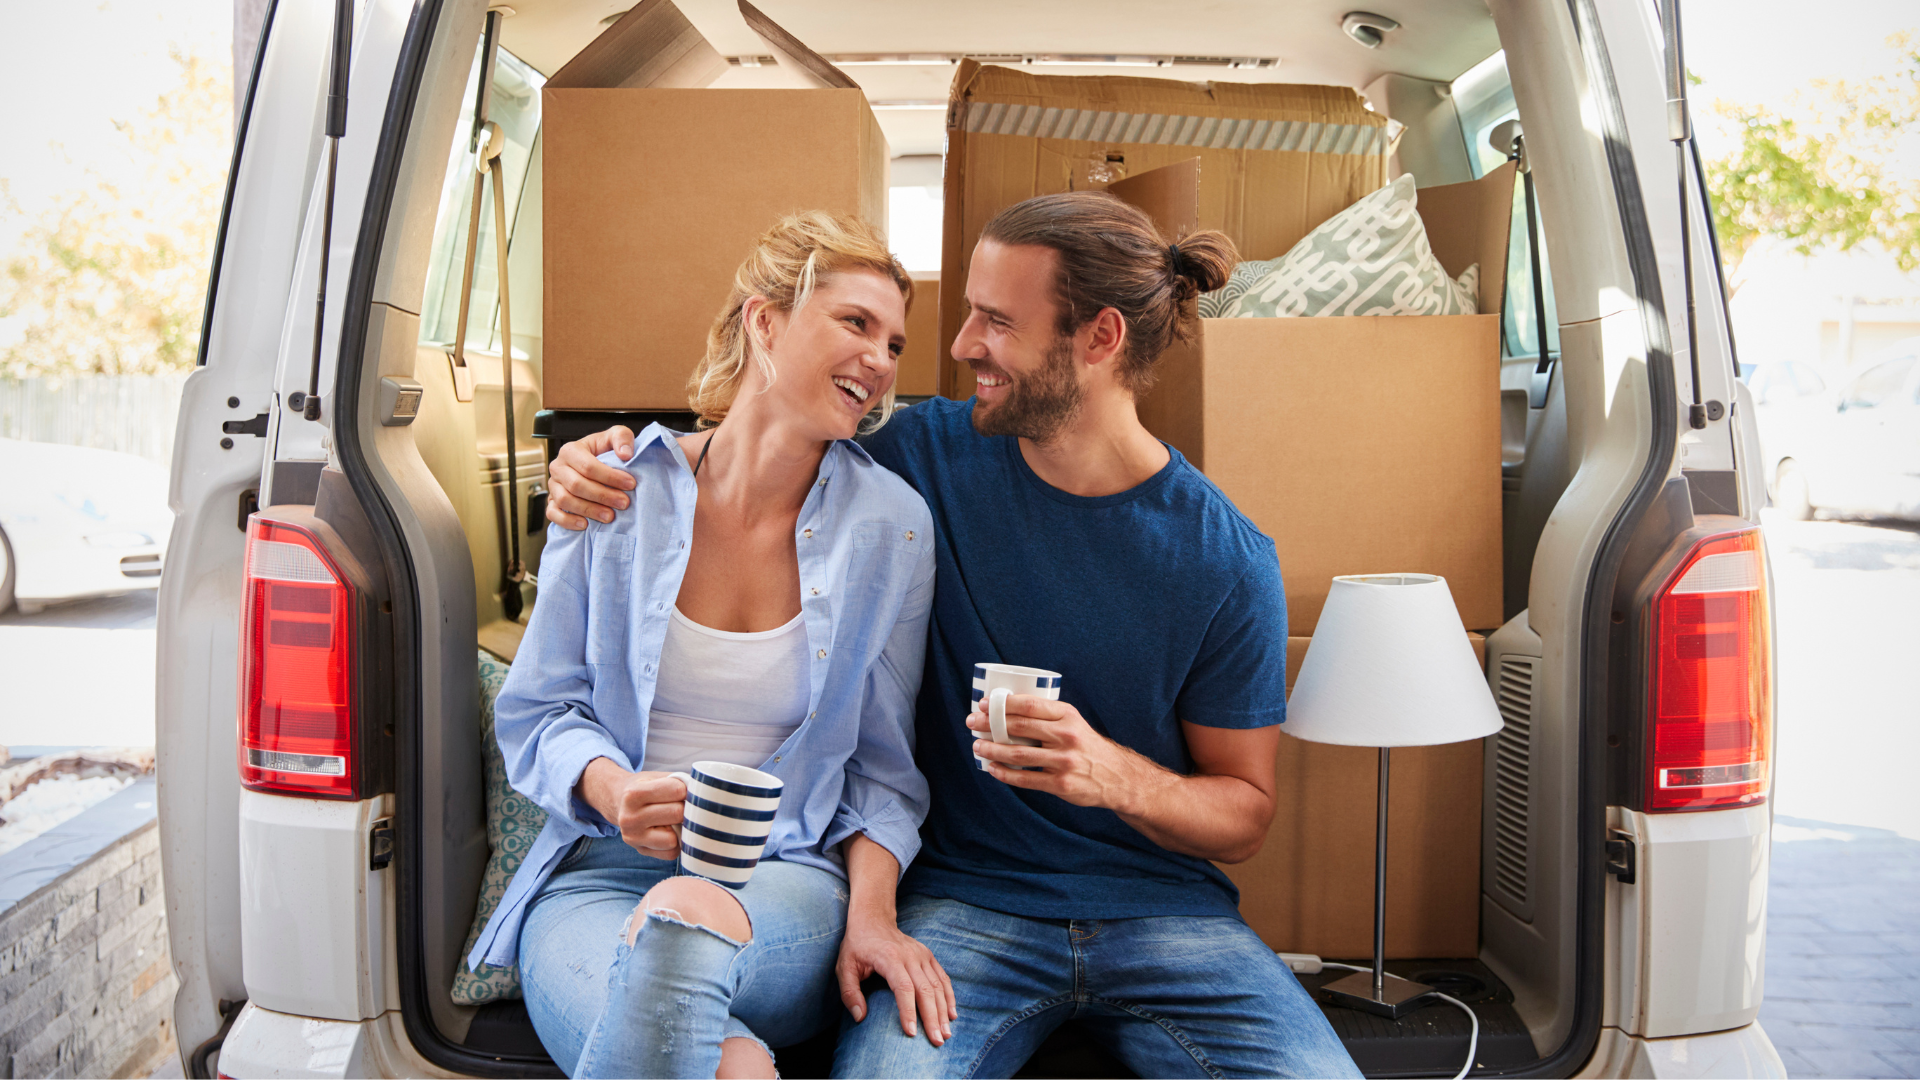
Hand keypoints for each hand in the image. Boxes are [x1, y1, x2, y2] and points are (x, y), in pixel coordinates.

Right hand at [547, 425, 638, 529]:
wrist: (594, 463)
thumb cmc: (603, 450)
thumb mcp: (614, 437)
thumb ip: (622, 437)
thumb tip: (625, 454)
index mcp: (570, 450)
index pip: (588, 466)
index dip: (610, 477)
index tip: (630, 484)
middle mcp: (558, 467)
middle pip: (576, 485)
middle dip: (603, 496)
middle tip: (624, 503)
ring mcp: (553, 486)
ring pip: (565, 500)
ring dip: (589, 510)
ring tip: (610, 516)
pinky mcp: (551, 502)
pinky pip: (553, 514)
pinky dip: (567, 521)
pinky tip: (585, 525)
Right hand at [580, 758, 686, 857]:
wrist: (618, 802)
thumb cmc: (645, 788)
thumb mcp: (656, 776)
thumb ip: (679, 781)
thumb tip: (707, 794)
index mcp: (633, 794)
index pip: (677, 790)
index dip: (686, 789)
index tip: (682, 790)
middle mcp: (629, 818)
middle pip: (677, 813)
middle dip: (685, 808)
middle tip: (681, 805)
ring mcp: (633, 837)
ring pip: (673, 838)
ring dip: (679, 828)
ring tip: (674, 819)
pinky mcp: (641, 851)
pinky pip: (671, 853)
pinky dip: (675, 842)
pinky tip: (669, 831)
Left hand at [836, 912, 956, 1045]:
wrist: (873, 918)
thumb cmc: (857, 946)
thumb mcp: (844, 967)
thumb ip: (850, 993)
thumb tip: (860, 1017)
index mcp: (889, 958)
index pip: (903, 987)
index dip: (908, 1011)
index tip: (911, 1033)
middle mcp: (910, 956)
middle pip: (926, 990)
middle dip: (932, 1017)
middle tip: (937, 1041)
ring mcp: (922, 955)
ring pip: (937, 986)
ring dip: (943, 1011)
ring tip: (946, 1034)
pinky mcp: (928, 956)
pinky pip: (942, 978)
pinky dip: (949, 997)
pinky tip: (952, 1015)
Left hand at [968, 696, 1152, 811]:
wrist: (1116, 776)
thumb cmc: (1087, 746)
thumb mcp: (1074, 723)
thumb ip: (1048, 717)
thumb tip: (1007, 711)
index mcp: (1068, 716)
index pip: (1030, 705)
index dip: (1003, 703)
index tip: (983, 704)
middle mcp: (1067, 736)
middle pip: (1020, 727)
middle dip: (991, 724)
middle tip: (972, 723)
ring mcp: (1064, 762)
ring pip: (1019, 754)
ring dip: (993, 749)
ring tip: (978, 747)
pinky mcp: (1061, 784)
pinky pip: (1026, 778)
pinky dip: (1005, 774)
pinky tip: (992, 769)